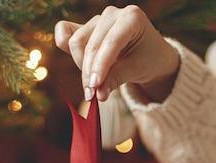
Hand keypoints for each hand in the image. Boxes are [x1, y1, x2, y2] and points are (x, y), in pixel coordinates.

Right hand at [54, 5, 179, 101]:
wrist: (150, 54)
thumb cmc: (148, 59)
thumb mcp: (136, 69)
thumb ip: (115, 79)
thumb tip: (97, 95)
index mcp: (131, 17)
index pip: (110, 43)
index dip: (100, 67)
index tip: (95, 89)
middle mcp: (112, 14)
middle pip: (89, 44)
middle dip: (89, 72)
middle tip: (93, 95)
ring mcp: (97, 19)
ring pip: (76, 42)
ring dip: (83, 65)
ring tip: (96, 80)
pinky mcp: (85, 27)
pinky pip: (65, 33)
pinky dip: (68, 51)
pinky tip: (80, 65)